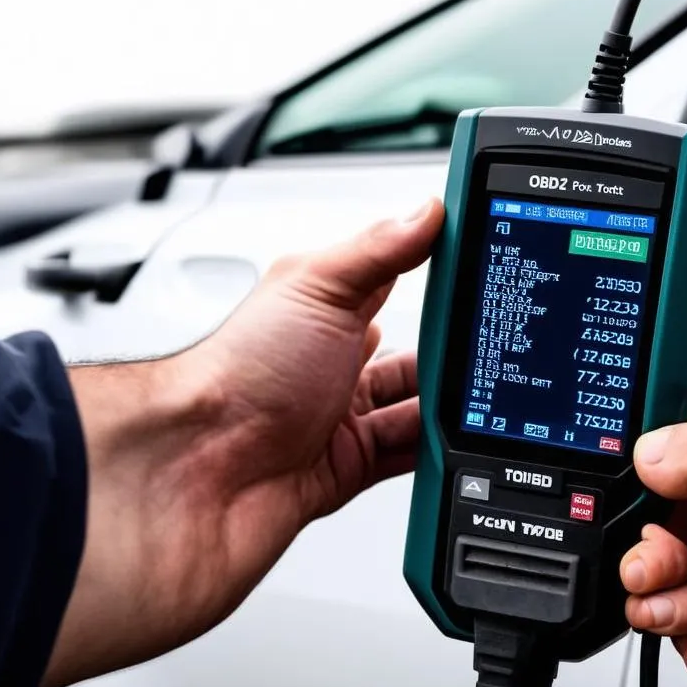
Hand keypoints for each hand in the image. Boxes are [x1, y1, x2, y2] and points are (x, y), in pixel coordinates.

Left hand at [44, 199, 442, 686]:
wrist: (196, 476)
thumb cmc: (231, 375)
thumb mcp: (315, 286)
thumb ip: (378, 249)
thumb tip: (427, 210)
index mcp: (319, 314)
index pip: (391, 285)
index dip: (434, 279)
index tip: (477, 274)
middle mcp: (328, 367)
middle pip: (411, 355)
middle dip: (450, 353)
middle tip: (490, 349)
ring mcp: (336, 421)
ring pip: (414, 411)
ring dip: (446, 407)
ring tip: (482, 401)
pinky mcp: (343, 471)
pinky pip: (405, 461)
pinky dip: (434, 455)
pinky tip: (456, 445)